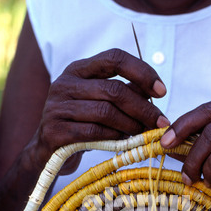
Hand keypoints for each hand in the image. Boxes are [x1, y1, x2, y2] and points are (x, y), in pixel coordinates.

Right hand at [32, 48, 168, 172]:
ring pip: (105, 112)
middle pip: (113, 89)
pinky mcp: (54, 130)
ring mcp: (57, 106)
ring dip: (131, 125)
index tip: (162, 91)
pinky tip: (125, 142)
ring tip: (145, 135)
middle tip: (160, 123)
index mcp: (78, 69)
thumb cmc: (81, 125)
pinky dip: (115, 138)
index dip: (142, 72)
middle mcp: (65, 83)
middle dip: (143, 108)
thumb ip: (126, 94)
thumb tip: (157, 91)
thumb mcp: (102, 104)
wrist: (48, 152)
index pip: (114, 58)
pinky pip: (93, 132)